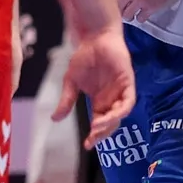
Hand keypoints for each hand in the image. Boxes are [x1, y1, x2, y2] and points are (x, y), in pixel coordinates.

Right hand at [58, 23, 135, 146]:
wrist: (94, 37)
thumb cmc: (85, 57)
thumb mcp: (71, 82)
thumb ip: (66, 100)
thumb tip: (54, 119)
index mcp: (100, 101)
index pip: (100, 123)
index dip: (95, 135)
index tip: (87, 145)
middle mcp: (112, 99)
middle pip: (112, 123)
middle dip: (103, 134)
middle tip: (91, 141)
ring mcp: (121, 91)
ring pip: (120, 115)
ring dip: (110, 124)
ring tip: (96, 129)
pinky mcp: (128, 82)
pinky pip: (128, 102)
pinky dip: (120, 111)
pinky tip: (109, 115)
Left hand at [114, 0, 182, 21]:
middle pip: (117, 7)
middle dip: (119, 8)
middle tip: (122, 7)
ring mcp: (141, 1)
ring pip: (126, 15)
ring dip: (128, 14)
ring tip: (131, 11)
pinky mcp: (152, 8)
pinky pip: (140, 19)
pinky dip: (140, 17)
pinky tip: (142, 12)